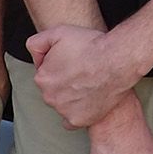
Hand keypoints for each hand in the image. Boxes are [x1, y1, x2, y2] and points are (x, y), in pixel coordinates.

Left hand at [27, 23, 141, 128]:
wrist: (117, 61)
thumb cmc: (90, 45)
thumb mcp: (58, 32)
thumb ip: (37, 43)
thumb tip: (35, 57)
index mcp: (42, 78)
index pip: (46, 74)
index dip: (60, 66)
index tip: (73, 62)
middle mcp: (49, 97)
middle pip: (53, 91)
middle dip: (64, 83)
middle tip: (82, 72)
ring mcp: (63, 111)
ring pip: (62, 105)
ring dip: (71, 98)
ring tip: (89, 84)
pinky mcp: (78, 120)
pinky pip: (71, 121)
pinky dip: (78, 114)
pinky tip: (87, 102)